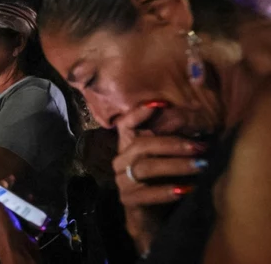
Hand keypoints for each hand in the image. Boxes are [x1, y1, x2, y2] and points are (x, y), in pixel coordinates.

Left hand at [0, 173, 38, 263]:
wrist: (18, 247)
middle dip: (2, 186)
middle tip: (11, 180)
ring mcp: (0, 221)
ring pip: (6, 202)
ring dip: (13, 194)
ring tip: (21, 190)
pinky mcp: (13, 226)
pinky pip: (17, 210)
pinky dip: (23, 204)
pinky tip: (29, 199)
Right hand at [113, 105, 207, 253]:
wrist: (153, 219)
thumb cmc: (164, 183)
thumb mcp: (169, 160)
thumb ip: (175, 144)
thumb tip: (197, 124)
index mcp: (128, 148)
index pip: (126, 125)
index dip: (139, 113)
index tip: (161, 104)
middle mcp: (121, 161)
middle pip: (141, 145)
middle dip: (172, 144)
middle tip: (200, 147)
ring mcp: (122, 181)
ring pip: (145, 168)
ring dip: (175, 166)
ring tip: (200, 166)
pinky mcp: (128, 200)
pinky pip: (145, 194)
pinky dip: (166, 191)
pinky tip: (186, 190)